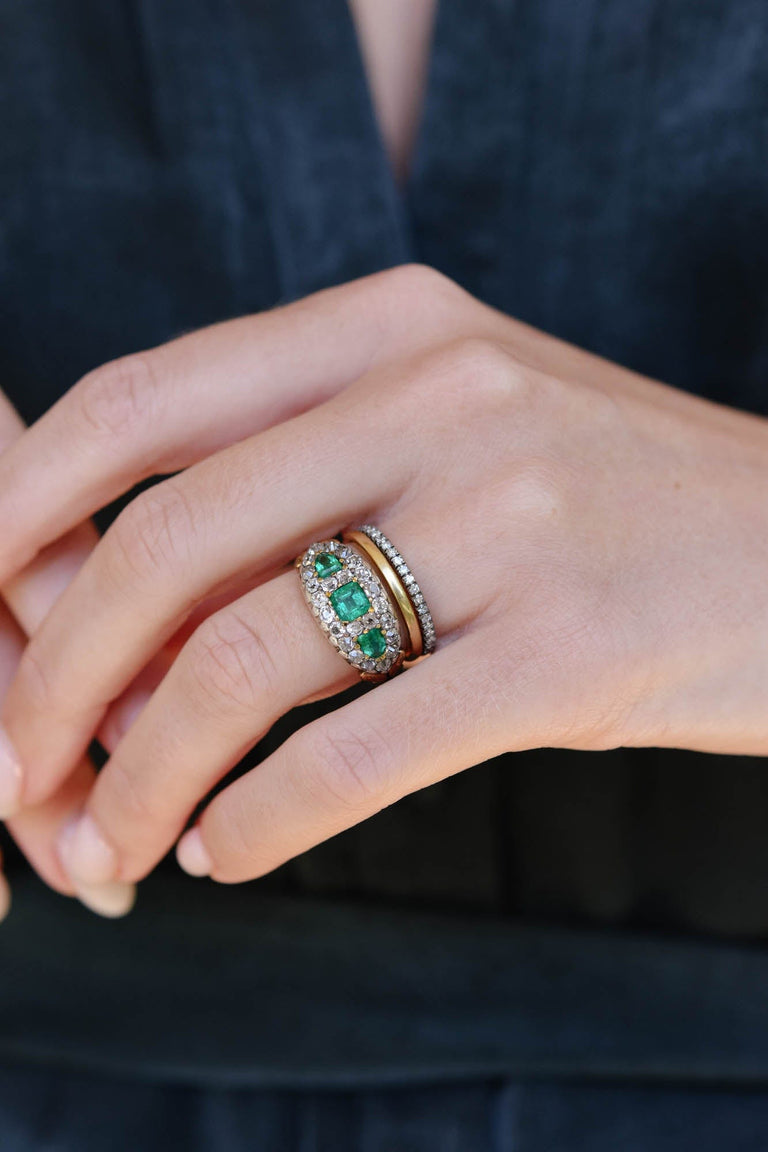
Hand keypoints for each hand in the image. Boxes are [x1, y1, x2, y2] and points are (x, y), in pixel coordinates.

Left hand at [0, 264, 764, 892]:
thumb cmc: (609, 494)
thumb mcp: (461, 427)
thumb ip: (307, 477)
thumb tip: (130, 606)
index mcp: (393, 326)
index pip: (139, 400)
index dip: (20, 506)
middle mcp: (440, 398)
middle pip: (164, 541)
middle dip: (51, 675)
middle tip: (12, 766)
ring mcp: (506, 519)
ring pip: (243, 658)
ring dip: (142, 773)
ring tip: (111, 841)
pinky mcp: (567, 650)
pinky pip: (354, 753)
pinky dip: (260, 820)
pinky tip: (228, 852)